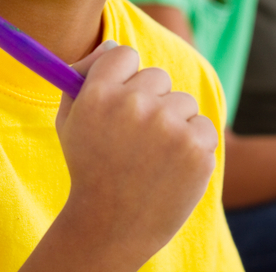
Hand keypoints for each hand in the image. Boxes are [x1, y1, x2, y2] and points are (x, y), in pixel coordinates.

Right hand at [53, 40, 218, 268]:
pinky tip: (172, 168)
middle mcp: (134, 104)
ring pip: (183, 102)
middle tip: (136, 137)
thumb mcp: (71, 123)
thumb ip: (86, 79)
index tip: (123, 95)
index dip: (124, 75)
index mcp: (99, 94)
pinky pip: (204, 127)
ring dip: (174, 123)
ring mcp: (169, 126)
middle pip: (157, 76)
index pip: (123, 55)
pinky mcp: (197, 148)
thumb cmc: (90, 171)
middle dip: (151, 101)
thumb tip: (112, 46)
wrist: (111, 228)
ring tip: (153, 157)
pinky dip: (193, 145)